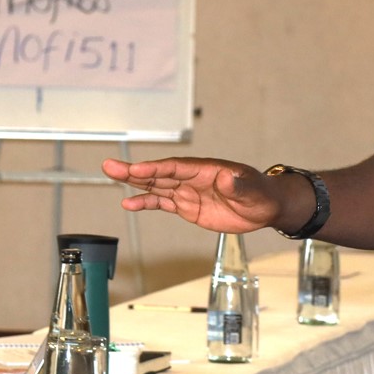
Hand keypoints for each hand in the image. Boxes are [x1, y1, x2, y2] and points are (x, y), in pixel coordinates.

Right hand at [103, 157, 283, 234]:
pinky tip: (130, 203)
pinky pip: (163, 203)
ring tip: (112, 177)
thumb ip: (237, 184)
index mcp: (206, 169)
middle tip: (110, 166)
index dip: (155, 168)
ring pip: (156, 186)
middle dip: (134, 171)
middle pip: (158, 173)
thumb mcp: (252, 189)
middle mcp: (192, 178)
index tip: (136, 170)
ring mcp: (187, 191)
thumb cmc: (260, 193)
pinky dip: (146, 203)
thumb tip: (227, 176)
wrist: (264, 207)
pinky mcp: (187, 206)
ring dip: (134, 183)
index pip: (175, 168)